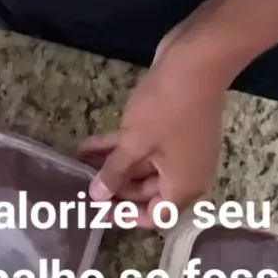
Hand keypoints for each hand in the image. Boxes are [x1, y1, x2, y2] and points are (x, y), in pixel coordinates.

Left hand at [81, 27, 229, 228]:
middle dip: (116, 189)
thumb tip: (98, 196)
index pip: (155, 217)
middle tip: (84, 187)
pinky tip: (89, 146)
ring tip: (80, 166)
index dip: (126, 216)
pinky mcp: (174, 130)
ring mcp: (181, 151)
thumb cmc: (167, 109)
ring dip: (114, 166)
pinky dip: (121, 148)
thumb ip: (114, 172)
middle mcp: (186, 175)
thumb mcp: (134, 144)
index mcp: (183, 187)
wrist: (196, 60)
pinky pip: (146, 147)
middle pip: (148, 194)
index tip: (99, 211)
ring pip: (144, 168)